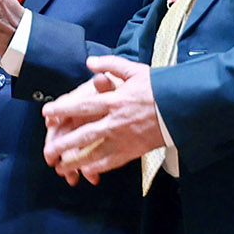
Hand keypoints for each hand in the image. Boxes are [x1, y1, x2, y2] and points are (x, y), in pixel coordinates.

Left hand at [41, 56, 166, 185]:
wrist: (186, 107)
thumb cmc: (161, 88)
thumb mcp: (135, 70)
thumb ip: (110, 65)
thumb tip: (90, 62)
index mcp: (114, 101)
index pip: (82, 106)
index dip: (62, 110)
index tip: (47, 113)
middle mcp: (116, 121)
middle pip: (83, 135)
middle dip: (63, 143)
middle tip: (47, 151)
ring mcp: (125, 138)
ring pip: (96, 152)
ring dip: (76, 160)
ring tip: (61, 166)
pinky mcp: (136, 150)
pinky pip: (114, 161)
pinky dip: (100, 167)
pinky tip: (88, 171)